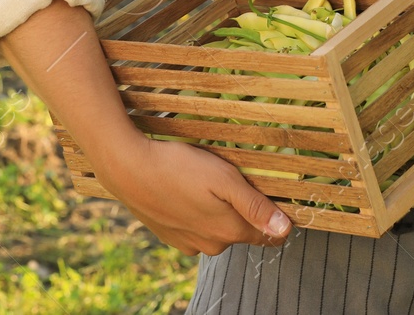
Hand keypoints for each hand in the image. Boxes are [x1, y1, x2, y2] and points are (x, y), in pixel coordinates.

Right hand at [100, 134, 294, 255]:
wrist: (128, 169)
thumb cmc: (179, 167)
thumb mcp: (225, 178)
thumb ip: (255, 206)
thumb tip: (285, 229)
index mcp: (229, 231)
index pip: (268, 235)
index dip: (274, 215)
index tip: (268, 192)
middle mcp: (211, 245)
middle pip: (241, 229)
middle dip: (242, 208)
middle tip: (229, 177)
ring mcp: (189, 243)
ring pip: (217, 229)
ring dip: (218, 210)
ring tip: (203, 182)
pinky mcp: (171, 237)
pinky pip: (195, 228)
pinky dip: (196, 213)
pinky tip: (185, 191)